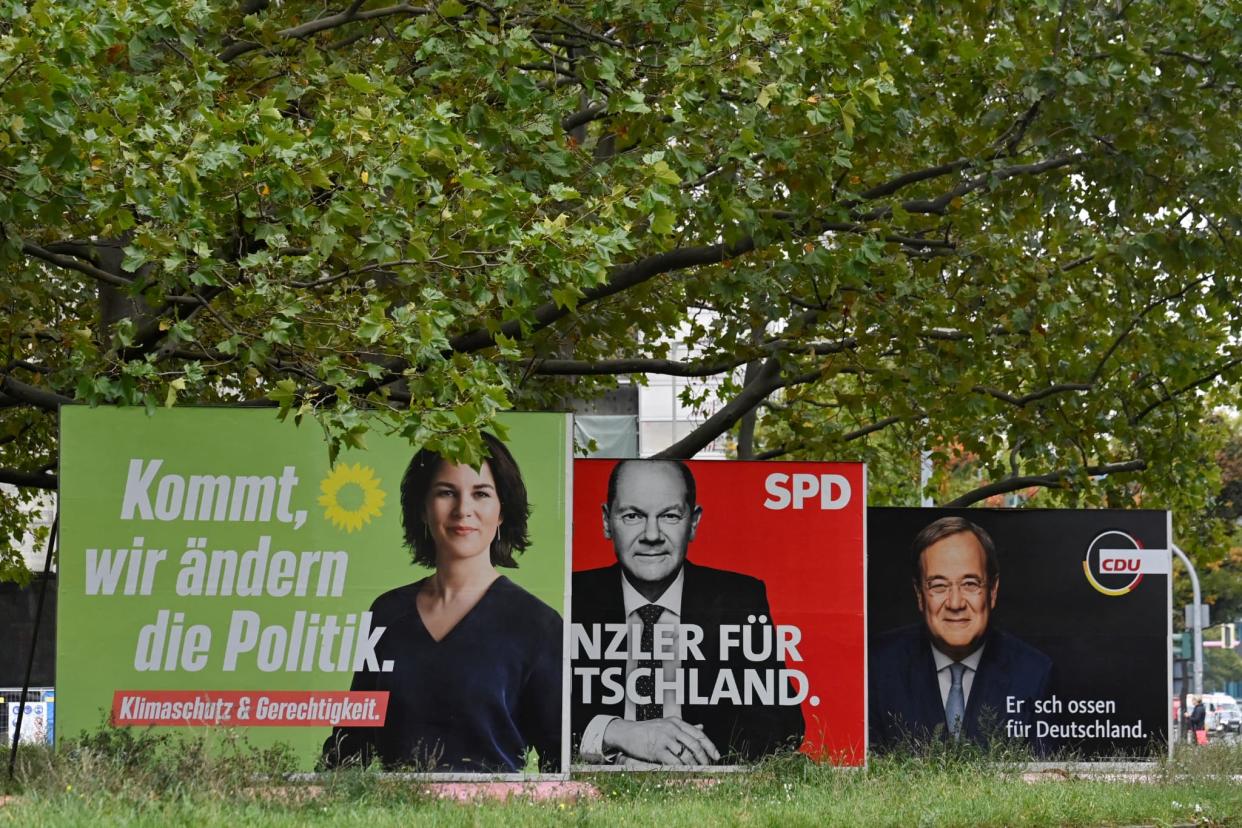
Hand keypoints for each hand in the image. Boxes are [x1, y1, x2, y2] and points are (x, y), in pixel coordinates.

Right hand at [602, 717, 719, 764]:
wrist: (626, 732)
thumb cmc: (647, 729)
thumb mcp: (666, 724)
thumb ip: (684, 728)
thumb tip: (702, 728)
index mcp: (676, 722)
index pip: (698, 734)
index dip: (710, 746)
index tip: (716, 756)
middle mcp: (672, 728)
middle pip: (695, 744)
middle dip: (704, 758)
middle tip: (708, 767)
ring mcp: (664, 738)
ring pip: (686, 754)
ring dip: (694, 765)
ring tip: (698, 772)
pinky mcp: (657, 750)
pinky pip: (674, 762)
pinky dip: (682, 769)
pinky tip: (685, 773)